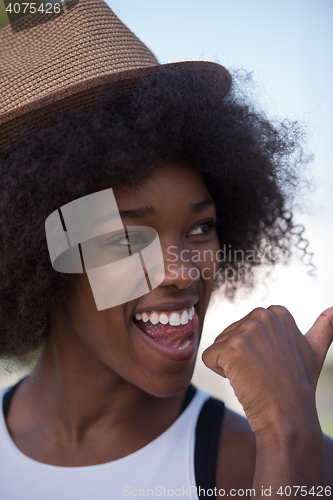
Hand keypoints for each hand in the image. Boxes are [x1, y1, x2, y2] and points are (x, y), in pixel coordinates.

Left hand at [202, 305, 332, 434]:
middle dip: (241, 356)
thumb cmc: (298, 386)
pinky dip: (219, 373)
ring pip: (219, 346)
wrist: (288, 415)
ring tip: (254, 376)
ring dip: (230, 365)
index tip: (273, 363)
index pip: (245, 328)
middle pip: (230, 335)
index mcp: (277, 313)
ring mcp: (246, 331)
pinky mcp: (230, 348)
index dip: (255, 350)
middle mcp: (262, 315)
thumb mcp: (314, 351)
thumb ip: (324, 327)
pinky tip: (242, 380)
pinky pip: (208, 358)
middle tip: (262, 372)